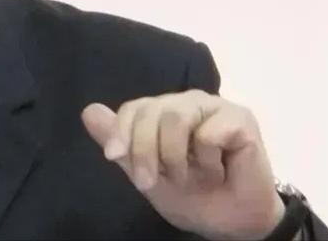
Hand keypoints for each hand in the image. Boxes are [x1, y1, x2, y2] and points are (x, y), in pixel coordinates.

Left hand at [81, 90, 284, 240]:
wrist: (233, 224)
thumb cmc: (192, 197)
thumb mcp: (146, 174)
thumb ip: (120, 143)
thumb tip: (88, 111)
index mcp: (163, 113)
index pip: (133, 109)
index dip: (120, 132)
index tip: (113, 157)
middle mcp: (185, 103)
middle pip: (150, 112)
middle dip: (144, 151)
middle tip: (150, 181)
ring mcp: (213, 107)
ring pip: (175, 117)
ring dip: (175, 158)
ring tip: (191, 177)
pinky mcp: (239, 117)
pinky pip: (208, 132)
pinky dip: (208, 161)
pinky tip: (220, 170)